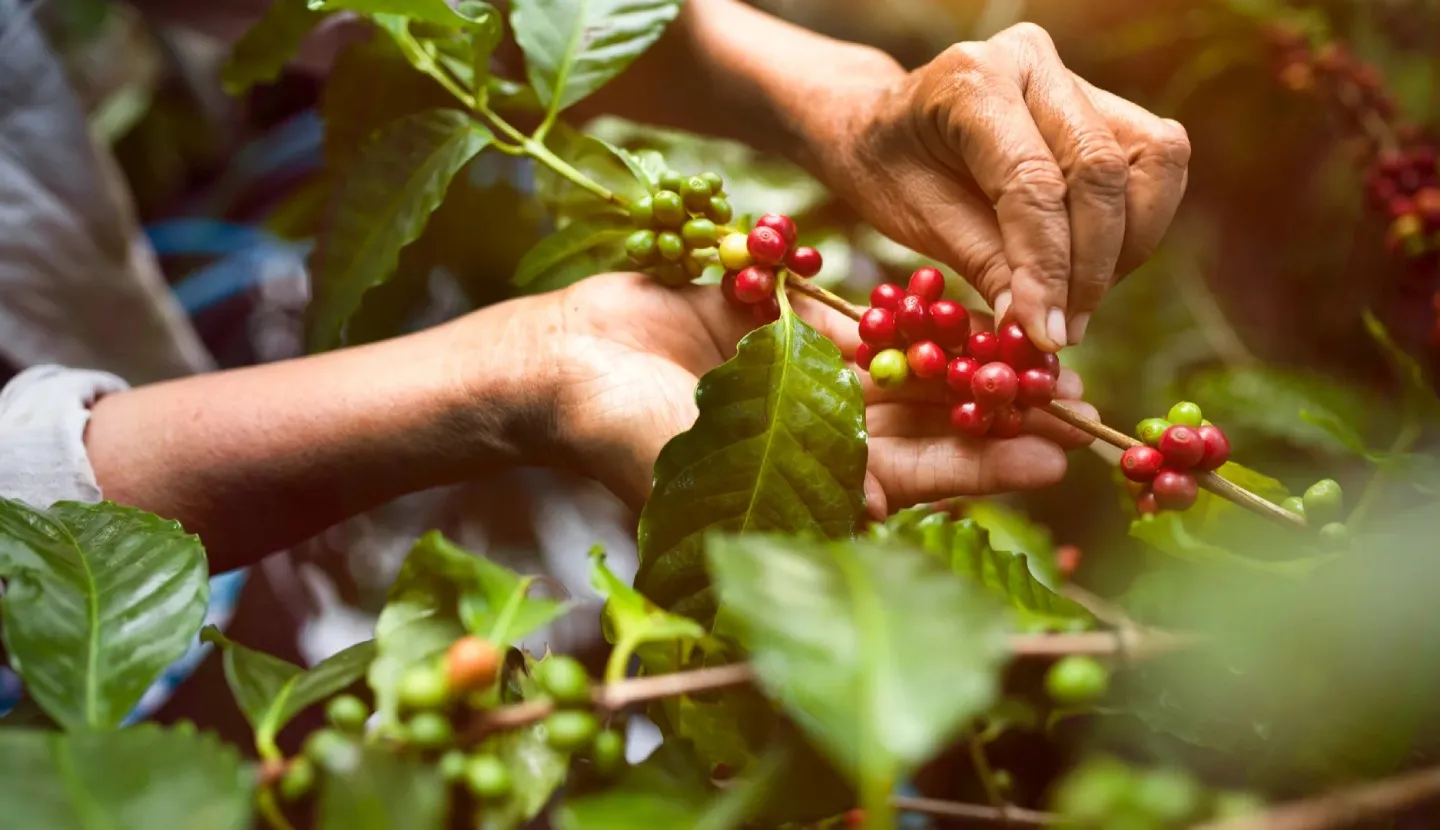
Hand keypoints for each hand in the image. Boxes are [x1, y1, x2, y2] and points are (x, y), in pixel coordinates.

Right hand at [527, 272, 1097, 517]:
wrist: (560, 362)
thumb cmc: (615, 432)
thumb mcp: (704, 466)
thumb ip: (790, 481)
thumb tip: (882, 507)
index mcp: (807, 487)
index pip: (913, 481)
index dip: (983, 468)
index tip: (1054, 455)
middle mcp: (816, 439)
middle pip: (925, 426)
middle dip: (996, 414)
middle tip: (1075, 399)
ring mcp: (802, 383)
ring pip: (903, 372)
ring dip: (967, 361)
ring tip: (1039, 348)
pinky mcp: (784, 330)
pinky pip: (860, 322)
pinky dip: (909, 315)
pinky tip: (967, 303)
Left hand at [810, 22, 1190, 350]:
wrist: (881, 127)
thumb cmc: (888, 169)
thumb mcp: (914, 219)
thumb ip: (983, 264)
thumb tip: (1040, 330)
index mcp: (972, 80)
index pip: (1032, 183)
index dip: (1047, 267)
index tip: (1045, 334)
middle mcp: (1033, 63)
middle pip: (1101, 169)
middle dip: (1091, 266)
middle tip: (1062, 331)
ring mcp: (1076, 78)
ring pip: (1151, 162)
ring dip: (1126, 249)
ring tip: (1075, 304)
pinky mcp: (1106, 104)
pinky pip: (1153, 166)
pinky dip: (1134, 228)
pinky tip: (1089, 269)